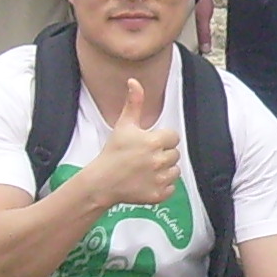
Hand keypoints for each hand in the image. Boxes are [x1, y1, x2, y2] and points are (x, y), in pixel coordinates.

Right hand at [82, 76, 180, 207]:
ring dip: (165, 170)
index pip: (173, 137)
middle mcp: (159, 160)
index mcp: (154, 142)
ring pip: (175, 171)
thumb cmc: (113, 152)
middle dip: (163, 154)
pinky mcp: (158, 194)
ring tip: (147, 169)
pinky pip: (171, 188)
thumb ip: (134, 102)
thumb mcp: (124, 125)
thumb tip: (134, 81)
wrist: (102, 181)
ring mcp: (159, 179)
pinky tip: (148, 181)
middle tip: (146, 157)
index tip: (150, 143)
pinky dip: (163, 186)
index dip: (162, 139)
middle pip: (175, 154)